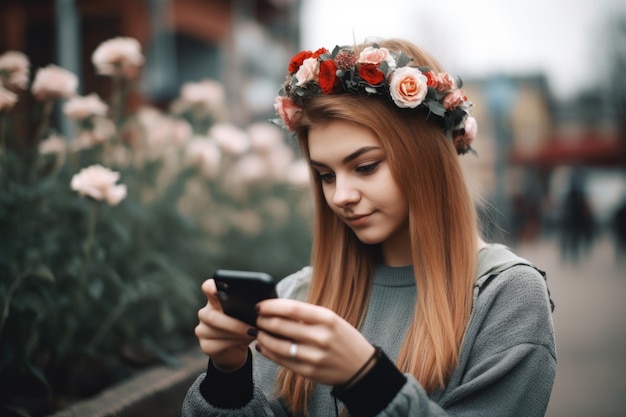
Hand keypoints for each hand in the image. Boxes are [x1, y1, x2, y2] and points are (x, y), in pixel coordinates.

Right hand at [195, 279, 253, 370]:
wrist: (237, 350)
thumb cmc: (245, 326)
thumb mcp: (249, 315)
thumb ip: (250, 307)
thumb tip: (261, 307)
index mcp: (216, 300)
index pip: (208, 288)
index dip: (212, 288)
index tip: (219, 290)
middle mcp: (205, 313)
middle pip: (212, 315)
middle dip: (234, 323)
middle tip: (252, 328)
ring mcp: (203, 329)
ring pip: (215, 330)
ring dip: (237, 333)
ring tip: (253, 334)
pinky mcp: (205, 345)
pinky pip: (217, 344)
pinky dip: (234, 343)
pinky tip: (244, 342)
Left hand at [254, 298, 374, 385]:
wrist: (361, 367)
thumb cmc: (344, 339)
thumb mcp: (332, 320)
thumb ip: (307, 315)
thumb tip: (278, 310)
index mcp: (327, 319)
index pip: (292, 309)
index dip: (271, 306)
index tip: (260, 305)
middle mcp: (321, 337)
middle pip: (281, 326)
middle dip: (264, 321)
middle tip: (257, 319)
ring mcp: (314, 356)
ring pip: (278, 345)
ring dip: (263, 338)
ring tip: (258, 333)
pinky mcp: (309, 371)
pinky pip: (283, 361)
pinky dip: (269, 353)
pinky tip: (264, 347)